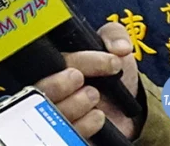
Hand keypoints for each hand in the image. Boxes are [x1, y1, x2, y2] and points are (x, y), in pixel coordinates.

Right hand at [35, 22, 140, 138]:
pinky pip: (63, 134)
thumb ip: (114, 35)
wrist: (127, 111)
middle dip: (59, 83)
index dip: (81, 59)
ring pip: (47, 112)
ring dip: (72, 104)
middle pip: (41, 86)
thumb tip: (120, 47)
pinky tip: (98, 117)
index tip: (111, 62)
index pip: (56, 58)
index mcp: (58, 61)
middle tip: (82, 80)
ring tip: (94, 97)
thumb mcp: (114, 48)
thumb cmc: (113, 76)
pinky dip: (81, 125)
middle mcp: (51, 85)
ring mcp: (55, 112)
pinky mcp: (63, 133)